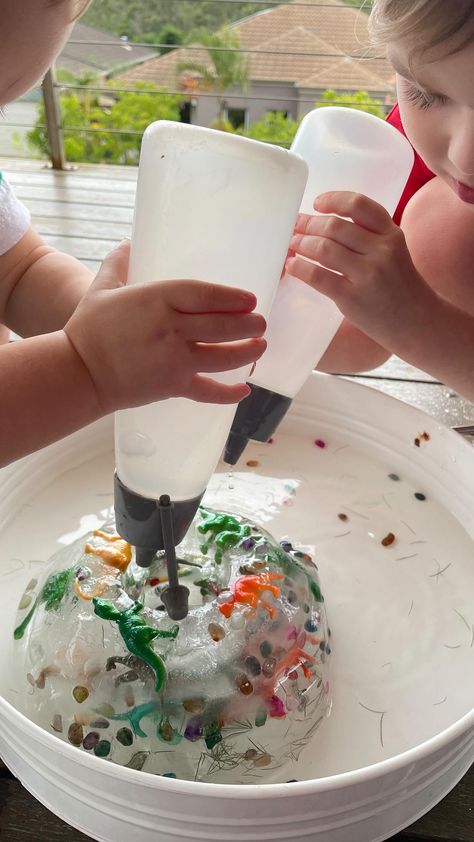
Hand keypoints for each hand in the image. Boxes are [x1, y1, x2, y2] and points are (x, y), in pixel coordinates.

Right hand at [64, 240, 265, 411]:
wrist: (79, 372)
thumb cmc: (89, 329)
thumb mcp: (102, 288)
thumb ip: (119, 263)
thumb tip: (128, 242)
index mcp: (158, 300)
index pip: (206, 295)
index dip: (233, 297)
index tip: (250, 300)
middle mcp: (172, 329)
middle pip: (222, 326)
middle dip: (248, 324)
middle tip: (261, 323)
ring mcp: (175, 360)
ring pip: (222, 356)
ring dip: (247, 352)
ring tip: (260, 346)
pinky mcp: (173, 387)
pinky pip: (208, 392)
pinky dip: (228, 393)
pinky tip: (244, 390)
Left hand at [286, 191, 435, 351]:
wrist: (416, 322)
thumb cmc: (398, 286)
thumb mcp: (393, 252)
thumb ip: (368, 236)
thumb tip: (322, 224)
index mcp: (391, 234)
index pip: (359, 205)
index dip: (334, 200)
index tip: (316, 204)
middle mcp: (382, 250)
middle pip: (335, 227)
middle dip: (308, 224)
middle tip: (294, 227)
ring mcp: (368, 274)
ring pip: (324, 249)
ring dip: (301, 244)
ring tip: (291, 244)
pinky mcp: (353, 298)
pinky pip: (318, 276)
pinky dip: (299, 268)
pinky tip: (291, 266)